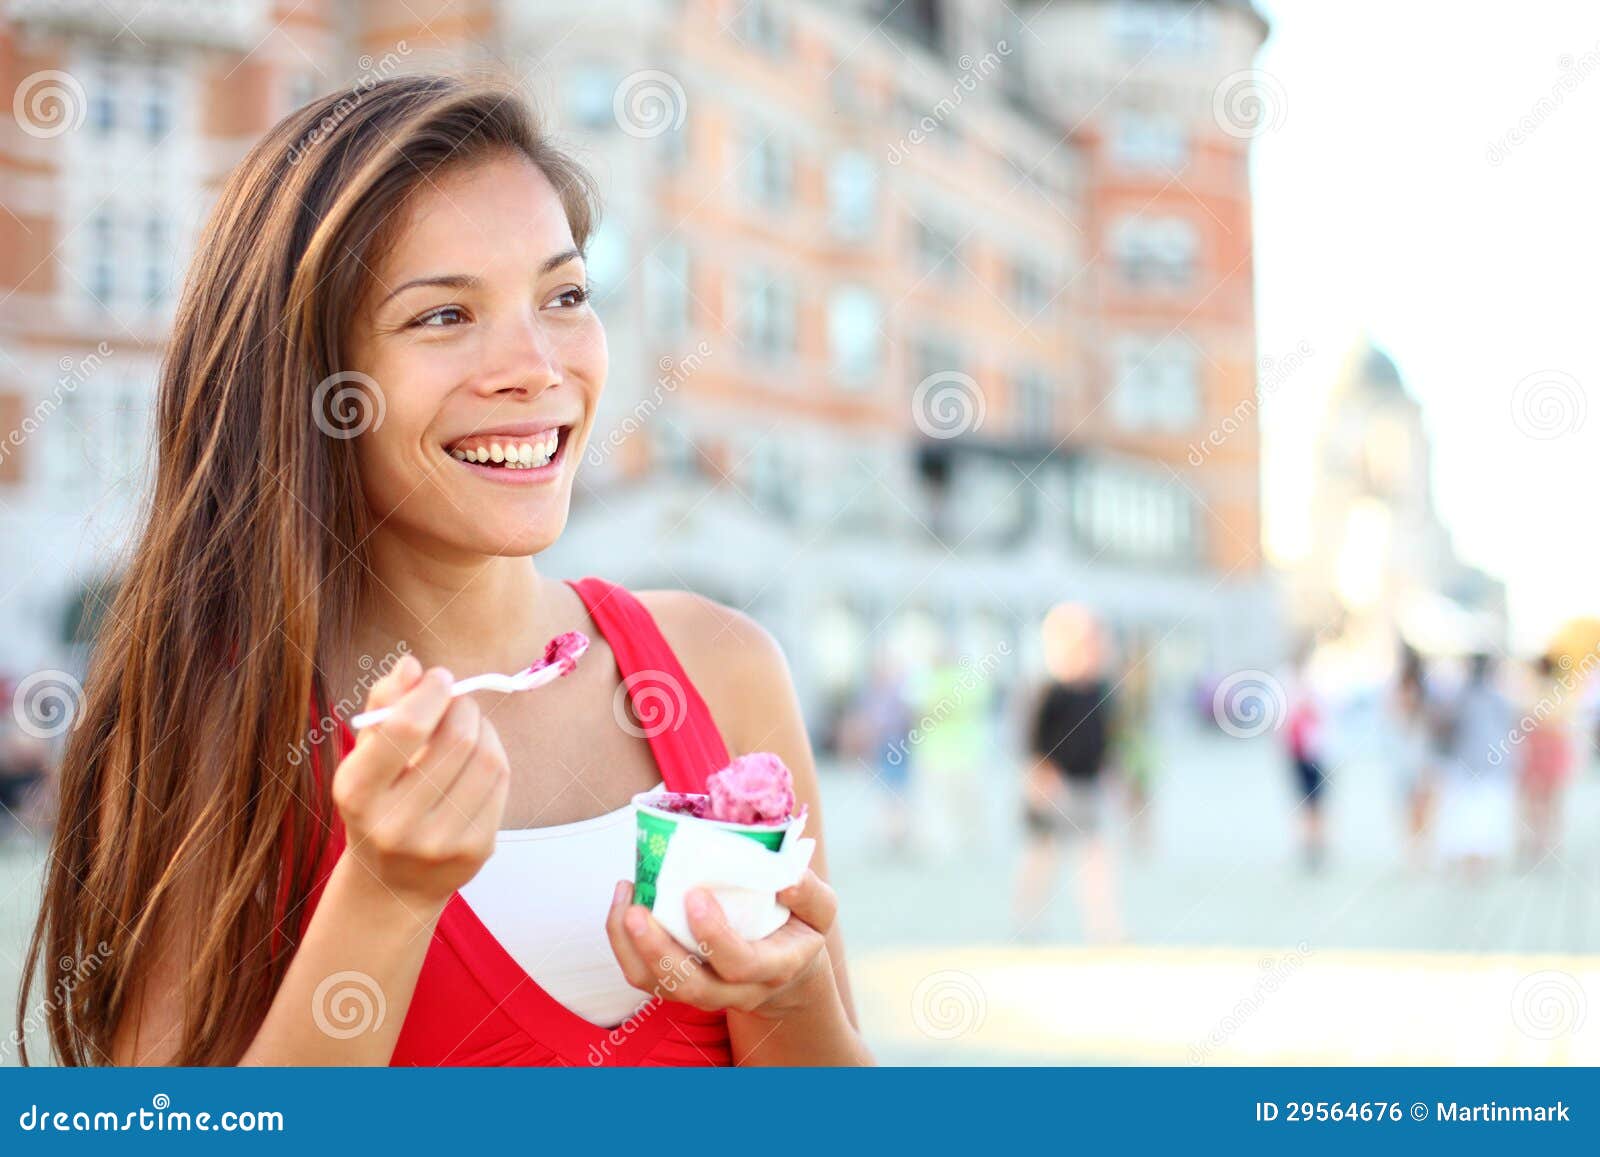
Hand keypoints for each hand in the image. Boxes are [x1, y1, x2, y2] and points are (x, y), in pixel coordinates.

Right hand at [331, 655, 509, 909]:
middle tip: (456, 700)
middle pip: (456, 740)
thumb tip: (411, 665)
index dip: (430, 692)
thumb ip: (384, 705)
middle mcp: (395, 824)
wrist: (393, 882)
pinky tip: (478, 755)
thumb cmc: (378, 802)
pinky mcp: (476, 851)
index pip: (404, 729)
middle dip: (462, 706)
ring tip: (467, 726)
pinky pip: (501, 782)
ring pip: (486, 758)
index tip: (439, 678)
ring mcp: (439, 842)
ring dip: (483, 727)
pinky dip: (494, 754)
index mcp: (357, 794)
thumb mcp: (364, 756)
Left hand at [605, 870, 838, 1019]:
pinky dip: (624, 943)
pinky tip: (624, 902)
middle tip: (637, 910)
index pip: (741, 965)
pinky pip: (644, 976)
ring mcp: (704, 993)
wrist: (785, 973)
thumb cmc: (798, 930)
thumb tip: (786, 875)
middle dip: (658, 951)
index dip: (715, 937)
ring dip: (631, 948)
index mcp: (773, 968)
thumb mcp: (820, 911)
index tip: (695, 896)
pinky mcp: (678, 985)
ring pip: (659, 987)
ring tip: (624, 899)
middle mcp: (736, 991)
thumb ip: (808, 891)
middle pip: (691, 988)